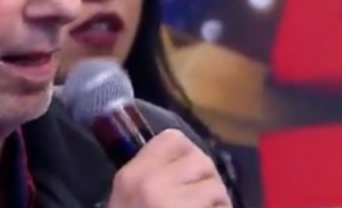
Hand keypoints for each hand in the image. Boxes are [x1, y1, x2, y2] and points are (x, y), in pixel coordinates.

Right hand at [106, 129, 231, 207]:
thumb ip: (147, 176)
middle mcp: (153, 183)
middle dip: (208, 179)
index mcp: (132, 174)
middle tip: (204, 197)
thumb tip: (180, 164)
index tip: (189, 172)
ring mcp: (175, 205)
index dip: (187, 152)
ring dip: (218, 202)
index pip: (172, 139)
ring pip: (217, 188)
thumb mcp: (123, 198)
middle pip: (201, 161)